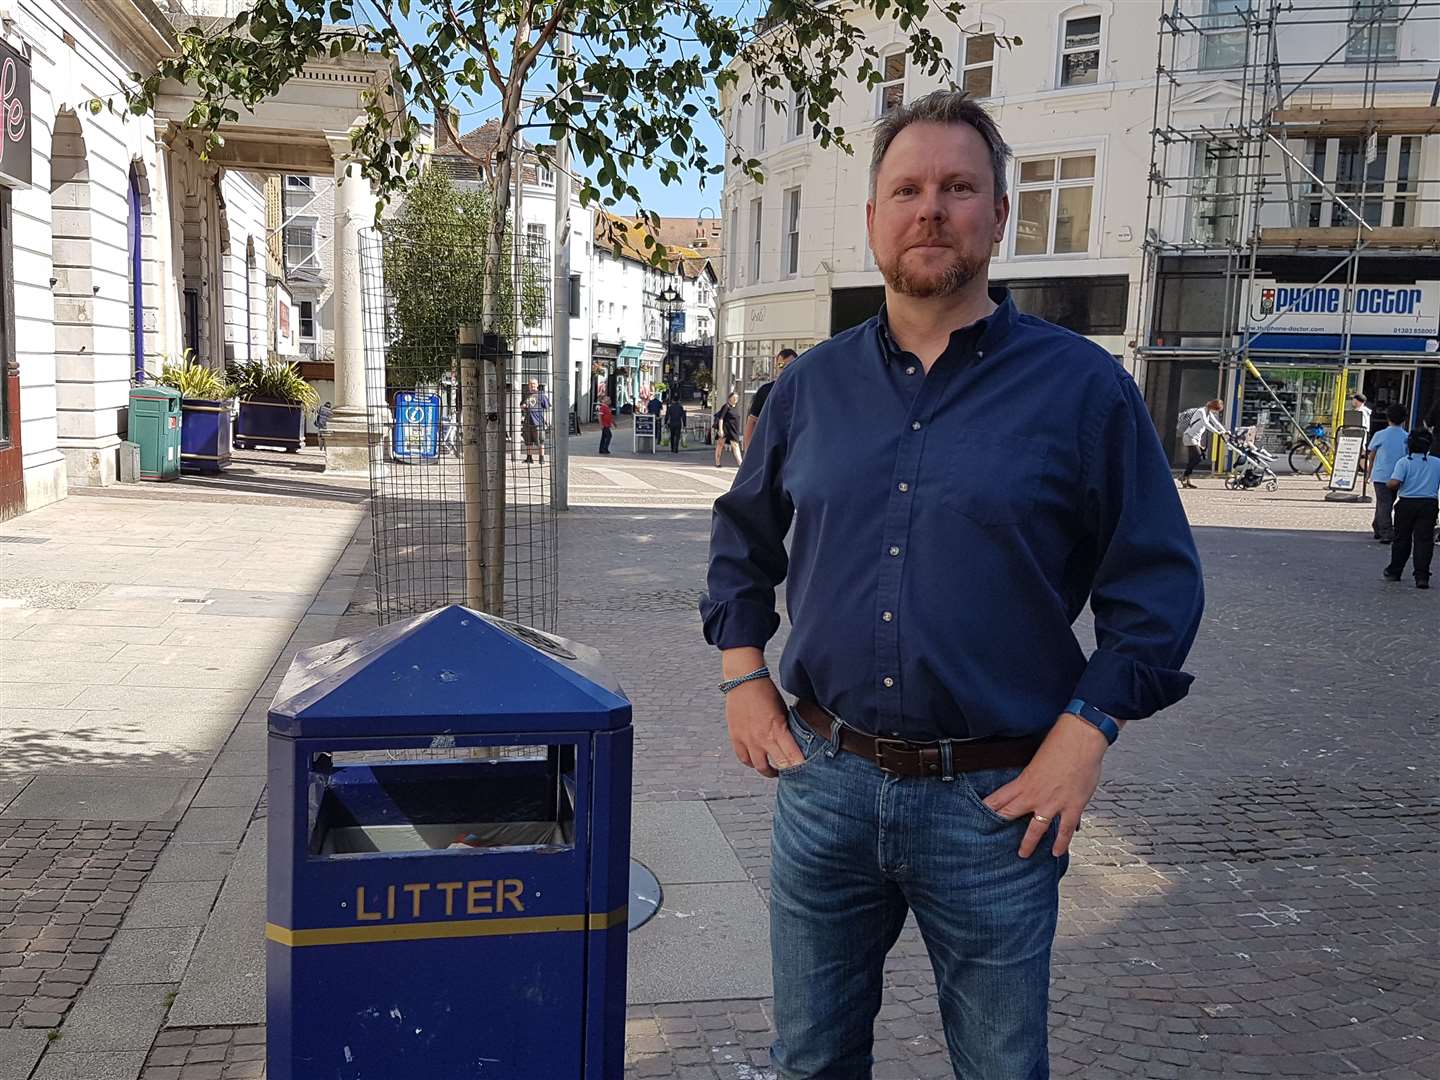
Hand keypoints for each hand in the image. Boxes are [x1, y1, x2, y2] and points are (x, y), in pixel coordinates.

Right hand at [724, 677, 801, 778]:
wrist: (744, 681)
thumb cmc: (766, 692)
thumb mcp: (784, 710)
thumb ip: (788, 728)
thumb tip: (796, 740)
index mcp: (778, 730)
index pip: (793, 758)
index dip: (800, 767)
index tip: (805, 769)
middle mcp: (762, 738)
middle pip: (779, 766)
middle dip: (788, 771)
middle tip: (792, 771)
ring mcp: (748, 740)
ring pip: (760, 767)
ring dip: (769, 771)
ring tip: (774, 770)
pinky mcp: (736, 738)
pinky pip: (744, 758)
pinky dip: (751, 762)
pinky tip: (756, 760)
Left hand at [982, 712, 1108, 858]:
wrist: (1081, 740)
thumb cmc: (1061, 743)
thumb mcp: (1037, 758)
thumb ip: (1032, 774)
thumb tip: (1031, 779)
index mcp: (1024, 780)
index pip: (999, 798)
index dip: (987, 809)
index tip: (976, 818)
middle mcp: (1035, 794)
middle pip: (1011, 814)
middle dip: (1000, 828)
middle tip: (990, 841)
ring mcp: (1053, 803)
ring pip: (1036, 829)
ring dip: (1029, 843)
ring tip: (1023, 854)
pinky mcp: (1072, 807)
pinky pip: (1064, 829)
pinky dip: (1061, 842)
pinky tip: (1057, 852)